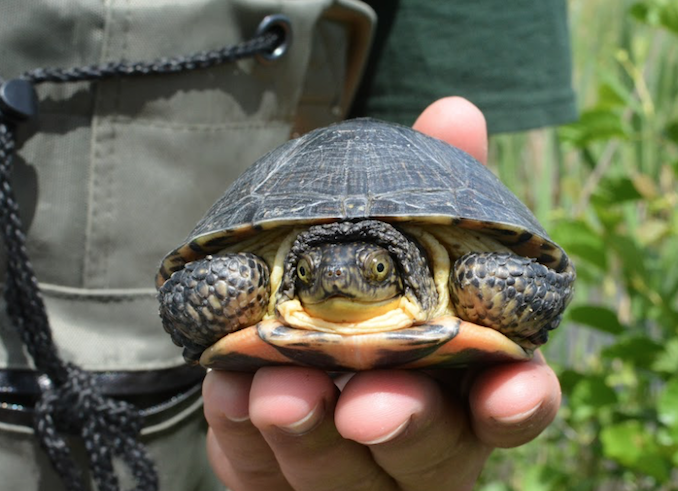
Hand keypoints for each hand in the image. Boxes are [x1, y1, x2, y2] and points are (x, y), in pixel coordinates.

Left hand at [202, 97, 561, 490]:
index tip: (510, 388)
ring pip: (343, 474)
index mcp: (464, 378)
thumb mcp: (402, 238)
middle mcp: (420, 433)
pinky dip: (244, 432)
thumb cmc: (368, 284)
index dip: (518, 401)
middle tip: (368, 403)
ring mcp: (352, 468)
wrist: (283, 327)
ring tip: (275, 388)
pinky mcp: (282, 478)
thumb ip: (429, 189)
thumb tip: (456, 111)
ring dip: (310, 432)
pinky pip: (264, 472)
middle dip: (405, 425)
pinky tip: (229, 389)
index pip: (512, 405)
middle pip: (430, 452)